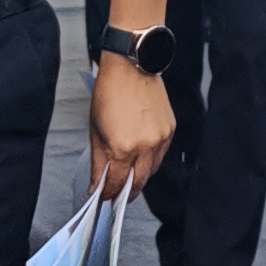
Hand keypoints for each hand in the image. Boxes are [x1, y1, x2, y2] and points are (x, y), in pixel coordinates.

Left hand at [89, 51, 174, 193]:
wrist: (131, 68)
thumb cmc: (109, 94)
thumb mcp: (95, 130)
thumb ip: (98, 162)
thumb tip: (97, 184)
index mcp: (123, 147)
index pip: (116, 183)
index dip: (108, 194)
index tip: (103, 198)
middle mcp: (145, 146)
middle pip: (137, 183)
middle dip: (125, 192)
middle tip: (116, 194)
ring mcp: (160, 139)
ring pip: (151, 171)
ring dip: (139, 177)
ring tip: (128, 177)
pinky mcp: (170, 130)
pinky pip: (161, 155)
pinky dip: (150, 160)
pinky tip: (141, 158)